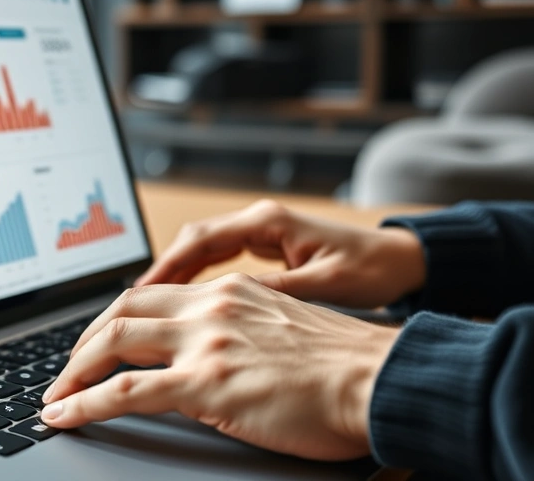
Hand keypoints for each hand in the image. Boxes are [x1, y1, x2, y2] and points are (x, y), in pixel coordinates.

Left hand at [41, 274, 400, 460]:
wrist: (379, 380)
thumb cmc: (345, 366)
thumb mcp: (283, 329)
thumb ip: (240, 331)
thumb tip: (213, 355)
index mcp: (229, 291)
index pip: (153, 295)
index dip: (115, 319)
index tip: (98, 340)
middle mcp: (210, 306)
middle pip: (122, 310)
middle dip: (84, 341)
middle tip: (67, 368)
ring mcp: (205, 342)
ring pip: (112, 343)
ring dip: (74, 370)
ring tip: (55, 395)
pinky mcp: (205, 383)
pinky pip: (125, 390)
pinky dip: (85, 402)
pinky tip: (65, 414)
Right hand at [136, 199, 425, 308]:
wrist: (404, 261)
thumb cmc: (373, 270)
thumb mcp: (325, 285)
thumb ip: (276, 292)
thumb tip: (226, 307)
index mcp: (268, 222)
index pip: (200, 241)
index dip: (165, 267)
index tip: (139, 294)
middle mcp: (259, 222)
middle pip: (191, 243)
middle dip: (158, 273)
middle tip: (129, 307)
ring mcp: (262, 234)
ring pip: (200, 253)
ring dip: (173, 278)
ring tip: (146, 309)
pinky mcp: (267, 249)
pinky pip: (217, 263)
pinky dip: (195, 282)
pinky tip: (183, 306)